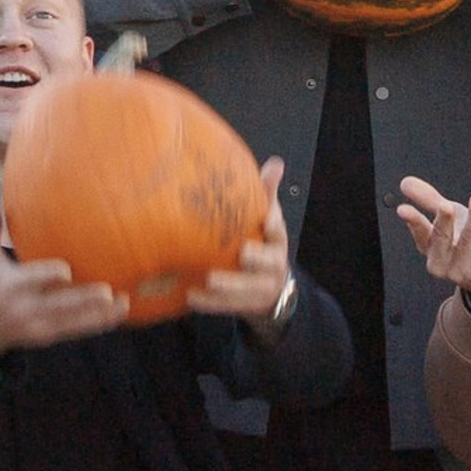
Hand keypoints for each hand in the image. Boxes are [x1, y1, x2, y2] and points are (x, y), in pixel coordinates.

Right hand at [0, 195, 131, 351]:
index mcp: (10, 286)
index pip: (31, 280)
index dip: (48, 275)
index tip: (67, 269)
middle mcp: (25, 308)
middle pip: (59, 305)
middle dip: (83, 300)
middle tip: (108, 291)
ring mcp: (38, 326)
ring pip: (72, 322)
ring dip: (100, 315)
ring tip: (124, 302)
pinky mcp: (48, 336)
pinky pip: (76, 331)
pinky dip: (98, 324)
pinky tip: (120, 313)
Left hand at [192, 158, 294, 324]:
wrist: (271, 290)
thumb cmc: (262, 243)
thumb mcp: (267, 219)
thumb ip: (266, 193)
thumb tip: (276, 163)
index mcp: (277, 241)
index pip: (279, 232)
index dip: (274, 226)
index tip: (266, 222)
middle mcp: (275, 266)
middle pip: (269, 264)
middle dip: (257, 259)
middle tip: (241, 253)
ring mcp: (262, 289)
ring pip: (248, 290)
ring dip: (229, 286)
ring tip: (207, 279)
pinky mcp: (246, 306)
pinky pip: (229, 306)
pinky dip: (211, 303)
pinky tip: (191, 296)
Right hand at [396, 173, 470, 316]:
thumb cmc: (468, 245)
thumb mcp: (450, 221)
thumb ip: (429, 201)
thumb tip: (405, 182)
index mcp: (432, 250)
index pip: (421, 234)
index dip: (413, 222)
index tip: (403, 209)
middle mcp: (445, 263)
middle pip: (442, 238)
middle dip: (444, 222)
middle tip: (445, 206)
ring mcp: (466, 270)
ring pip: (469, 240)